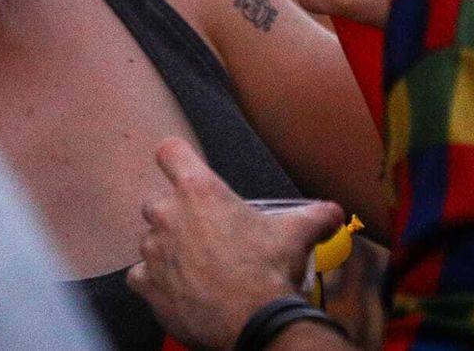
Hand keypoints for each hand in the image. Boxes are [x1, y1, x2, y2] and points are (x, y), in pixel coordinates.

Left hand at [127, 138, 343, 350]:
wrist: (253, 321)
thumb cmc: (268, 270)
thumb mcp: (295, 234)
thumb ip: (314, 215)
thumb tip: (334, 212)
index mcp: (199, 190)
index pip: (169, 151)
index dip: (177, 158)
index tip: (185, 170)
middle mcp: (168, 214)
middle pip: (157, 199)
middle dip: (175, 214)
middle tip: (202, 235)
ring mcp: (153, 249)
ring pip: (150, 239)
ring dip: (167, 249)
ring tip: (197, 267)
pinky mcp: (146, 282)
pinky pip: (140, 275)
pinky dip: (155, 281)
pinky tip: (179, 289)